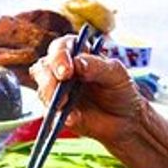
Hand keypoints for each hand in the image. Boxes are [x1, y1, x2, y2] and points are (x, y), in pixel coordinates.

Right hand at [29, 36, 144, 143]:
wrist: (125, 120)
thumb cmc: (121, 90)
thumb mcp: (116, 74)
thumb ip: (97, 66)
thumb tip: (77, 62)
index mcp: (77, 53)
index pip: (61, 47)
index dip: (59, 56)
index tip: (66, 70)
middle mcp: (62, 69)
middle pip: (44, 67)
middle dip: (49, 77)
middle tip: (61, 86)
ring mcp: (57, 91)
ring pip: (42, 89)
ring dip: (50, 96)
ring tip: (64, 105)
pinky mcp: (56, 112)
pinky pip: (49, 113)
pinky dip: (56, 116)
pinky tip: (70, 119)